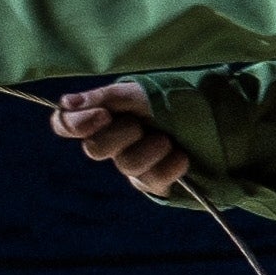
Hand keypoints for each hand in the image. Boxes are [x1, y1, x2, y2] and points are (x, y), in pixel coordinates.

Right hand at [48, 78, 192, 200]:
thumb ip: (104, 97)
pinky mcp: (152, 182)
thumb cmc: (167, 100)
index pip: (65, 124)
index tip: (102, 115)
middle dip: (121, 135)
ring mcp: (131, 164)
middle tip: (140, 125)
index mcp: (101, 117)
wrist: (210, 118)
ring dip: (149, 150)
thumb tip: (66, 103)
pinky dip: (168, 167)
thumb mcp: (137, 92)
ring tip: (167, 141)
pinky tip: (180, 157)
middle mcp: (111, 143)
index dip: (74, 124)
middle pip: (95, 149)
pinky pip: (151, 181)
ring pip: (126, 165)